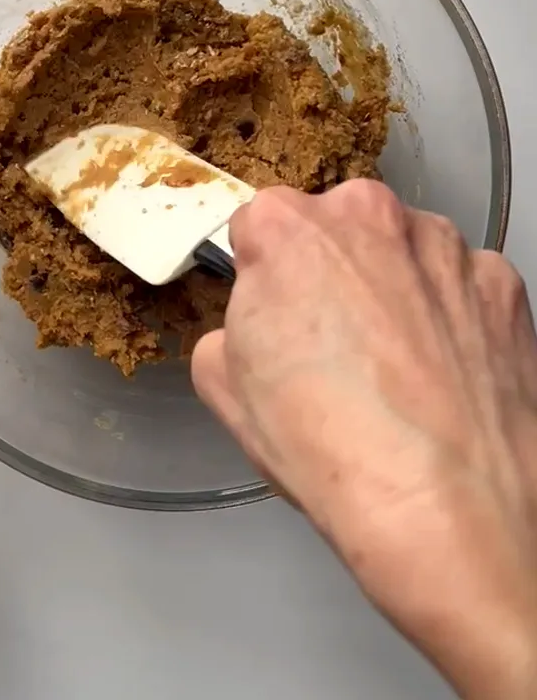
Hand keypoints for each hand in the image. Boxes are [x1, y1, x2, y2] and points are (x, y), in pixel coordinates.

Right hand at [193, 181, 536, 698]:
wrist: (446, 509)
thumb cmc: (331, 449)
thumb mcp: (223, 388)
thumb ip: (228, 330)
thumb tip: (252, 329)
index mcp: (288, 229)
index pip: (259, 224)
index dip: (261, 273)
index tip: (272, 313)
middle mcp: (369, 216)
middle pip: (334, 230)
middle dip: (328, 274)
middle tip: (331, 347)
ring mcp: (443, 247)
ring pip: (400, 254)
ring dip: (391, 291)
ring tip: (392, 371)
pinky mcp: (501, 284)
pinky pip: (459, 285)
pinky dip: (448, 316)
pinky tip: (439, 376)